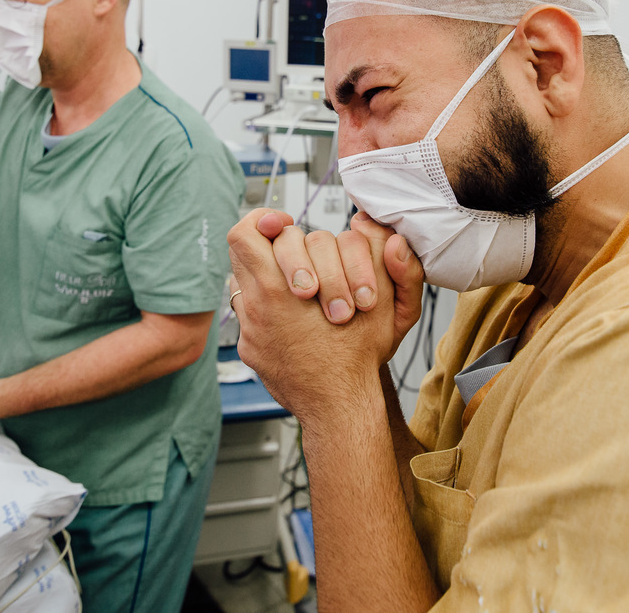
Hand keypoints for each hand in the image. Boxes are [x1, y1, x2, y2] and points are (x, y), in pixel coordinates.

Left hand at [228, 209, 400, 421]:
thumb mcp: (386, 306)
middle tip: (300, 257)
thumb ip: (382, 260)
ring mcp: (249, 327)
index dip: (263, 221)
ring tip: (301, 285)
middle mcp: (255, 306)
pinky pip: (248, 309)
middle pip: (242, 250)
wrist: (338, 407)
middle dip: (274, 247)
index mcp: (278, 290)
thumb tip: (370, 226)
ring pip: (244, 278)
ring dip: (271, 273)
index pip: (246, 234)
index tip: (284, 223)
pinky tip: (294, 314)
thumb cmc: (357, 359)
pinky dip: (268, 302)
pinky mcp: (249, 346)